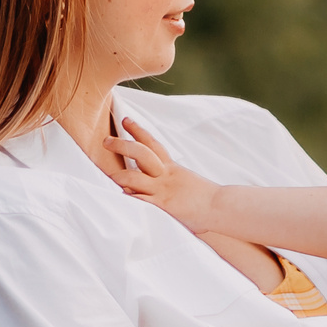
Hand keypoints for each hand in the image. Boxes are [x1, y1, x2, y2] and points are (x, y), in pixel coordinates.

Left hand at [104, 116, 221, 230]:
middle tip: (106, 140)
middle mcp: (165, 176)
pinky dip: (129, 200)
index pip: (153, 144)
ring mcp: (163, 190)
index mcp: (172, 169)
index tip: (125, 120)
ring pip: (134, 178)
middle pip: (140, 153)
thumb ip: (174, 180)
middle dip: (122, 144)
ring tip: (107, 176)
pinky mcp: (163, 206)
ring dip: (119, 177)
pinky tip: (117, 200)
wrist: (221, 207)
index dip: (138, 131)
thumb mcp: (188, 182)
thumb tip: (164, 182)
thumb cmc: (207, 199)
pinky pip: (141, 202)